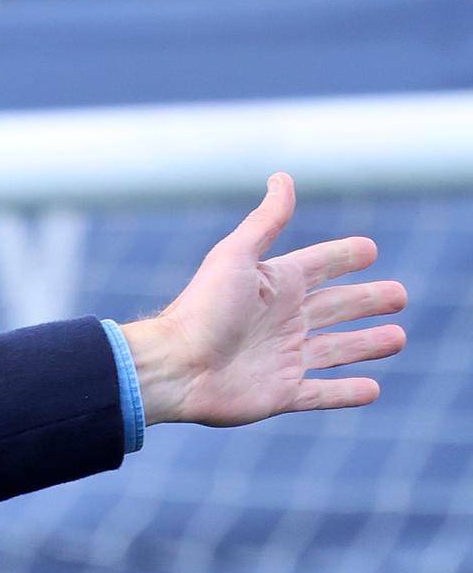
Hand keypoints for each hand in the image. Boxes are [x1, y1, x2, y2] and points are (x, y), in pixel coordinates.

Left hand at [121, 172, 406, 426]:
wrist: (172, 368)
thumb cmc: (200, 310)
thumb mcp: (235, 256)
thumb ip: (265, 221)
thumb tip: (282, 177)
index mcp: (275, 286)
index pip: (321, 265)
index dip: (345, 256)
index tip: (369, 249)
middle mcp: (282, 321)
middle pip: (336, 308)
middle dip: (368, 301)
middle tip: (399, 295)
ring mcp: (282, 359)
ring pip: (337, 350)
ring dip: (366, 344)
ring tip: (397, 338)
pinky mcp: (280, 394)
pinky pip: (322, 394)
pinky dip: (347, 393)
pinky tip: (372, 389)